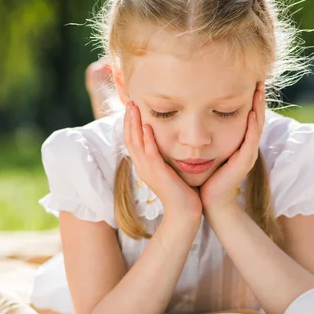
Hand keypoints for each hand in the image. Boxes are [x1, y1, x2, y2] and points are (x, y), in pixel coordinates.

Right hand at [123, 101, 202, 222]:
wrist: (185, 212)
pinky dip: (148, 139)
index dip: (130, 123)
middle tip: (129, 101)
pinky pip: (150, 154)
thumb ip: (165, 156)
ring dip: (134, 124)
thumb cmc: (181, 191)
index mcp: (143, 165)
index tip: (132, 107)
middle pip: (129, 138)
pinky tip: (148, 126)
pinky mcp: (158, 174)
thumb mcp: (169, 169)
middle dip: (129, 119)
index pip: (131, 140)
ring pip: (136, 143)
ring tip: (134, 107)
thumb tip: (168, 141)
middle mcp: (142, 166)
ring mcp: (148, 170)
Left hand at [200, 81, 265, 212]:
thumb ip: (208, 136)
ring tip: (259, 90)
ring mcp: (247, 153)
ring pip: (256, 125)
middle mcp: (247, 146)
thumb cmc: (207, 177)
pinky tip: (252, 112)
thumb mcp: (208, 151)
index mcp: (239, 143)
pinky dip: (252, 125)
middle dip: (258, 98)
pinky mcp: (244, 161)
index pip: (248, 116)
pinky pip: (251, 139)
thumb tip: (196, 118)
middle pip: (256, 117)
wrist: (210, 201)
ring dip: (259, 107)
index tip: (248, 81)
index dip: (249, 99)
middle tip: (259, 79)